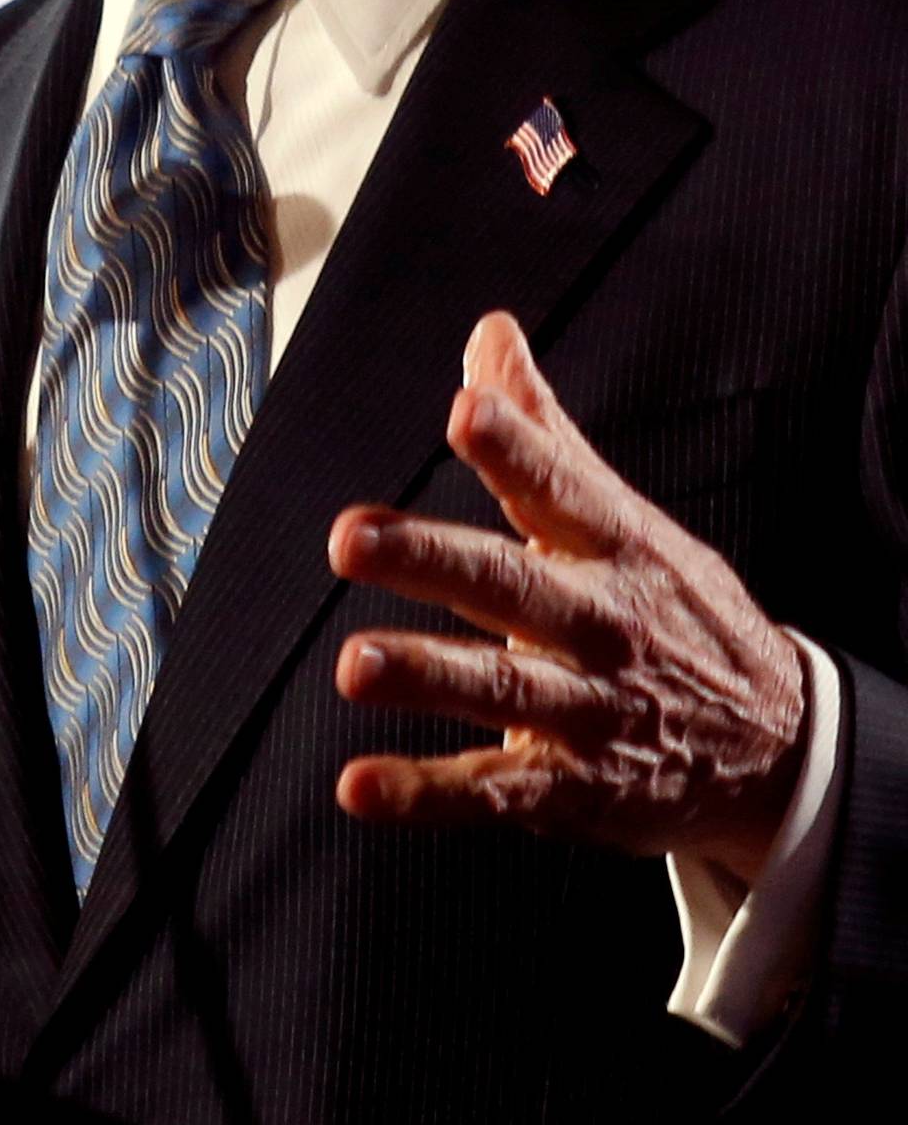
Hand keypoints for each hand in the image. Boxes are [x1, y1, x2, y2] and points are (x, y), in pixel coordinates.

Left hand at [328, 314, 806, 882]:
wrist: (777, 745)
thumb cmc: (671, 608)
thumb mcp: (623, 517)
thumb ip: (543, 432)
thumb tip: (488, 331)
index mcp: (614, 545)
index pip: (561, 486)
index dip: (514, 447)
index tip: (464, 409)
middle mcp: (602, 623)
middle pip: (511, 586)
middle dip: (429, 560)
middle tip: (348, 537)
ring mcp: (588, 710)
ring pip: (501, 688)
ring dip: (426, 675)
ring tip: (354, 665)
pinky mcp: (571, 789)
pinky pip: (493, 791)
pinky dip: (426, 793)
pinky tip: (359, 786)